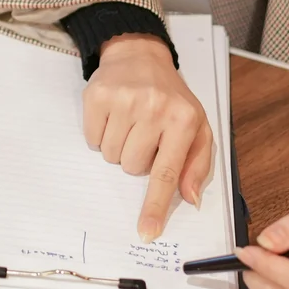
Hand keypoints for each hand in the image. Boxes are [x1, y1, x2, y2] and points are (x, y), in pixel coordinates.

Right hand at [84, 33, 212, 240]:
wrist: (140, 55)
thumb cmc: (171, 98)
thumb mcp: (197, 127)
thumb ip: (197, 165)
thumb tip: (189, 199)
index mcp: (184, 120)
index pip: (166, 173)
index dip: (155, 206)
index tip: (147, 232)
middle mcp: (155, 109)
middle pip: (132, 167)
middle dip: (136, 158)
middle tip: (144, 134)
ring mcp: (124, 101)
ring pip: (110, 156)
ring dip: (118, 147)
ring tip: (129, 123)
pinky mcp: (97, 96)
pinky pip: (92, 140)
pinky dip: (100, 135)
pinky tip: (113, 116)